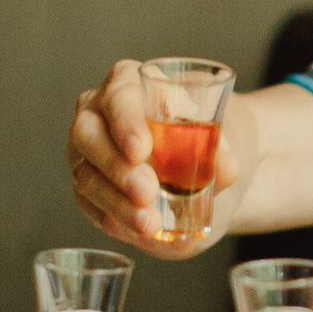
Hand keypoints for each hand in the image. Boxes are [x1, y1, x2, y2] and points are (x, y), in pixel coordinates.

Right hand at [66, 59, 244, 256]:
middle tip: (147, 190)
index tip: (142, 148)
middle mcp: (97, 114)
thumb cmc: (206, 139)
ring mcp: (88, 153)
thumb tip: (225, 168)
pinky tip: (138, 229)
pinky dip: (115, 218)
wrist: (209, 172)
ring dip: (117, 201)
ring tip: (150, 222)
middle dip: (116, 165)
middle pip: (88, 133)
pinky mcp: (89, 189)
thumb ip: (221, 153)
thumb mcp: (220, 140)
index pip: (119, 95)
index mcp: (128, 83)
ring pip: (87, 175)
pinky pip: (91, 205)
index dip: (126, 121)